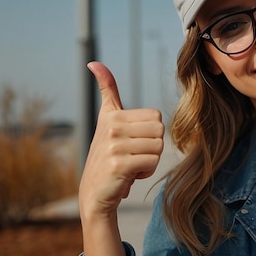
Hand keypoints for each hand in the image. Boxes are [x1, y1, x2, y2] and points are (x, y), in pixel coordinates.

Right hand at [79, 62, 164, 217]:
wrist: (95, 192)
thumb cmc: (108, 156)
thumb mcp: (107, 120)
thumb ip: (108, 92)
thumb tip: (95, 63)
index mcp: (112, 115)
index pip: (156, 117)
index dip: (151, 133)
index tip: (133, 142)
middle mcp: (111, 127)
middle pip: (160, 131)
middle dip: (153, 147)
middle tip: (134, 155)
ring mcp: (114, 146)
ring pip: (158, 147)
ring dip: (150, 161)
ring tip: (131, 165)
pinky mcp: (119, 164)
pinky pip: (152, 162)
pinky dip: (146, 172)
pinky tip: (130, 175)